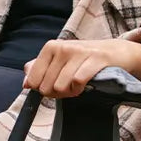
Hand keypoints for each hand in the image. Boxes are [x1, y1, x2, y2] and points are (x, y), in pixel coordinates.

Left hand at [23, 39, 140, 97]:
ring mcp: (79, 52)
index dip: (42, 89)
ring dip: (69, 92)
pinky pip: (77, 82)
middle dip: (57, 93)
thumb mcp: (60, 60)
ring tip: (77, 86)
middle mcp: (63, 47)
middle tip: (68, 87)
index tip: (52, 87)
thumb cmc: (84, 59)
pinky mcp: (95, 60)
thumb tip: (25, 82)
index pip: (34, 79)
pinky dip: (80, 89)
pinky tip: (86, 85)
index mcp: (51, 47)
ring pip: (60, 86)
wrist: (115, 52)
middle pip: (47, 86)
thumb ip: (39, 69)